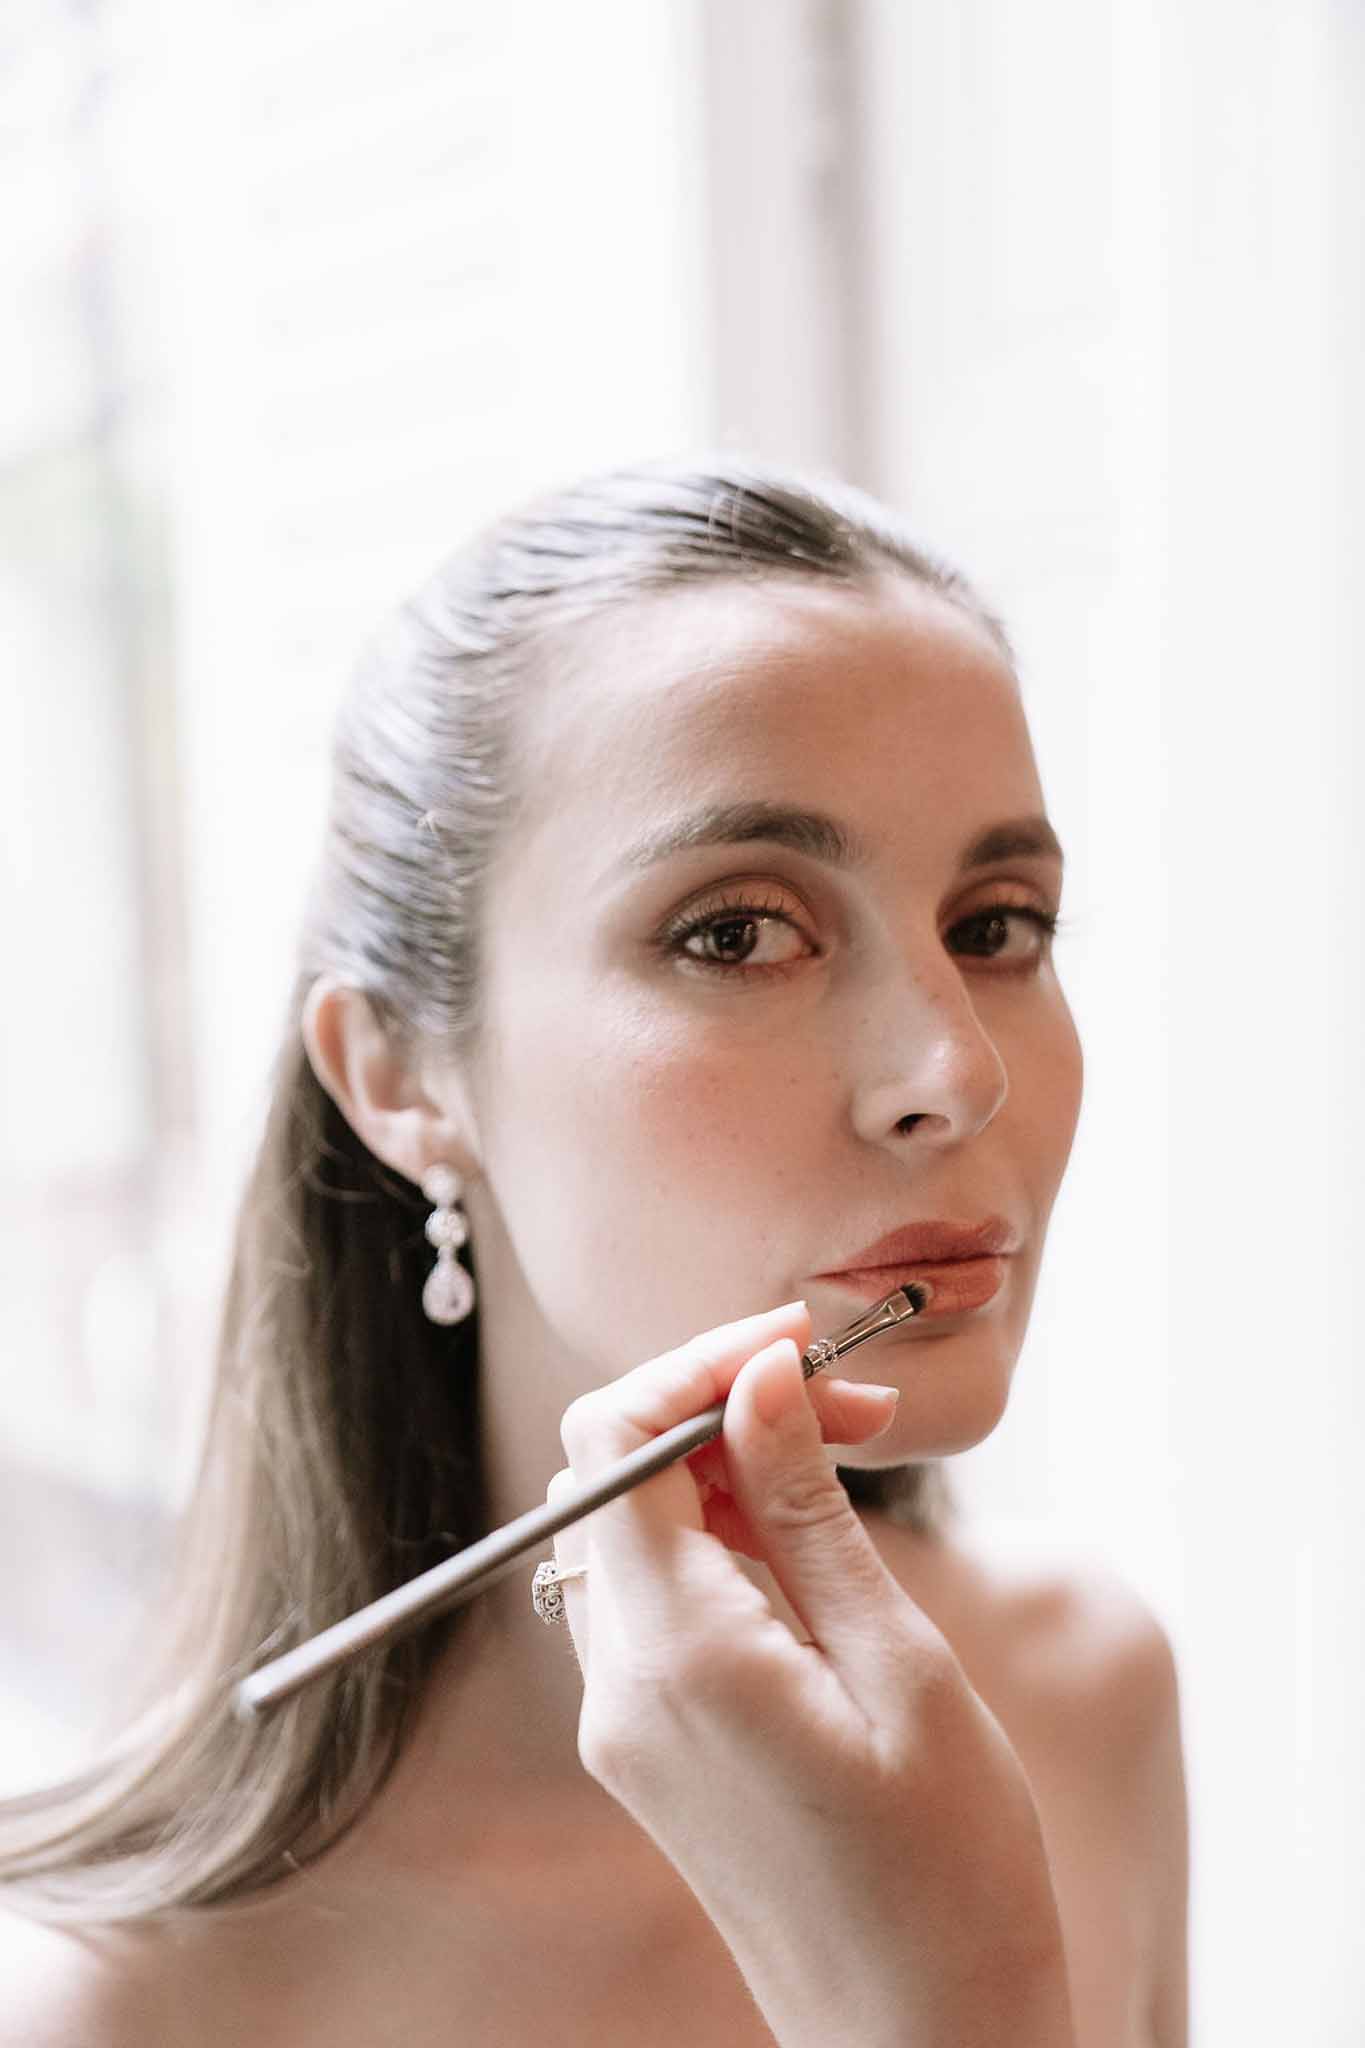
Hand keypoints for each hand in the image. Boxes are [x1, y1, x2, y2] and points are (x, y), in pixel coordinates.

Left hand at [547, 1299, 1076, 2047]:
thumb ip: (806, 1507)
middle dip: (722, 1404)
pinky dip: (720, 1539)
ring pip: (634, 1527)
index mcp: (677, 1654)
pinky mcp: (650, 1743)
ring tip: (848, 1462)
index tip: (805, 1343)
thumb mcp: (896, 1663)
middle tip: (855, 1405)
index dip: (698, 1361)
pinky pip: (655, 1597)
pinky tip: (809, 1543)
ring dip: (727, 1468)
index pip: (613, 1438)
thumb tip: (758, 1373)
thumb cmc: (948, 1872)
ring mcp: (625, 1719)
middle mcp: (620, 1682)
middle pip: (615, 1472)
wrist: (922, 2042)